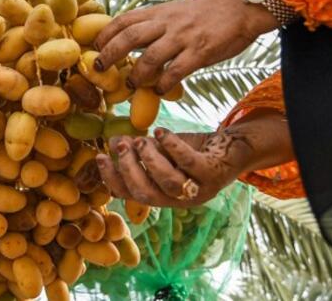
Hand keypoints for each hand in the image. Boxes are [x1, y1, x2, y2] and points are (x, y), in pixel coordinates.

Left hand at [94, 0, 277, 93]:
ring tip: (129, 85)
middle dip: (108, 54)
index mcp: (160, 12)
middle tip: (98, 70)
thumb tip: (136, 44)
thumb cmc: (210, 12)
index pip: (123, 20)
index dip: (104, 34)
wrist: (243, 6)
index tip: (93, 48)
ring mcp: (183, 37)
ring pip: (149, 57)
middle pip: (128, 37)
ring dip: (135, 74)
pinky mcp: (201, 51)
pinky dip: (164, 84)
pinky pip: (176, 71)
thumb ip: (158, 25)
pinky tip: (159, 91)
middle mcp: (167, 22)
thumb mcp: (177, 11)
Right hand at [95, 129, 252, 206]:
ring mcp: (199, 189)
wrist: (233, 147)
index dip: (113, 179)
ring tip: (142, 139)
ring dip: (150, 160)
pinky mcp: (214, 174)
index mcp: (164, 196)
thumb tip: (112, 141)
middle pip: (147, 194)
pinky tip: (160, 132)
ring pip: (169, 183)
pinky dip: (172, 147)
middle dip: (129, 170)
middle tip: (121, 146)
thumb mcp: (163, 152)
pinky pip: (190, 163)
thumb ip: (140, 150)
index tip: (99, 157)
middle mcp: (180, 199)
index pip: (132, 195)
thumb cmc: (193, 150)